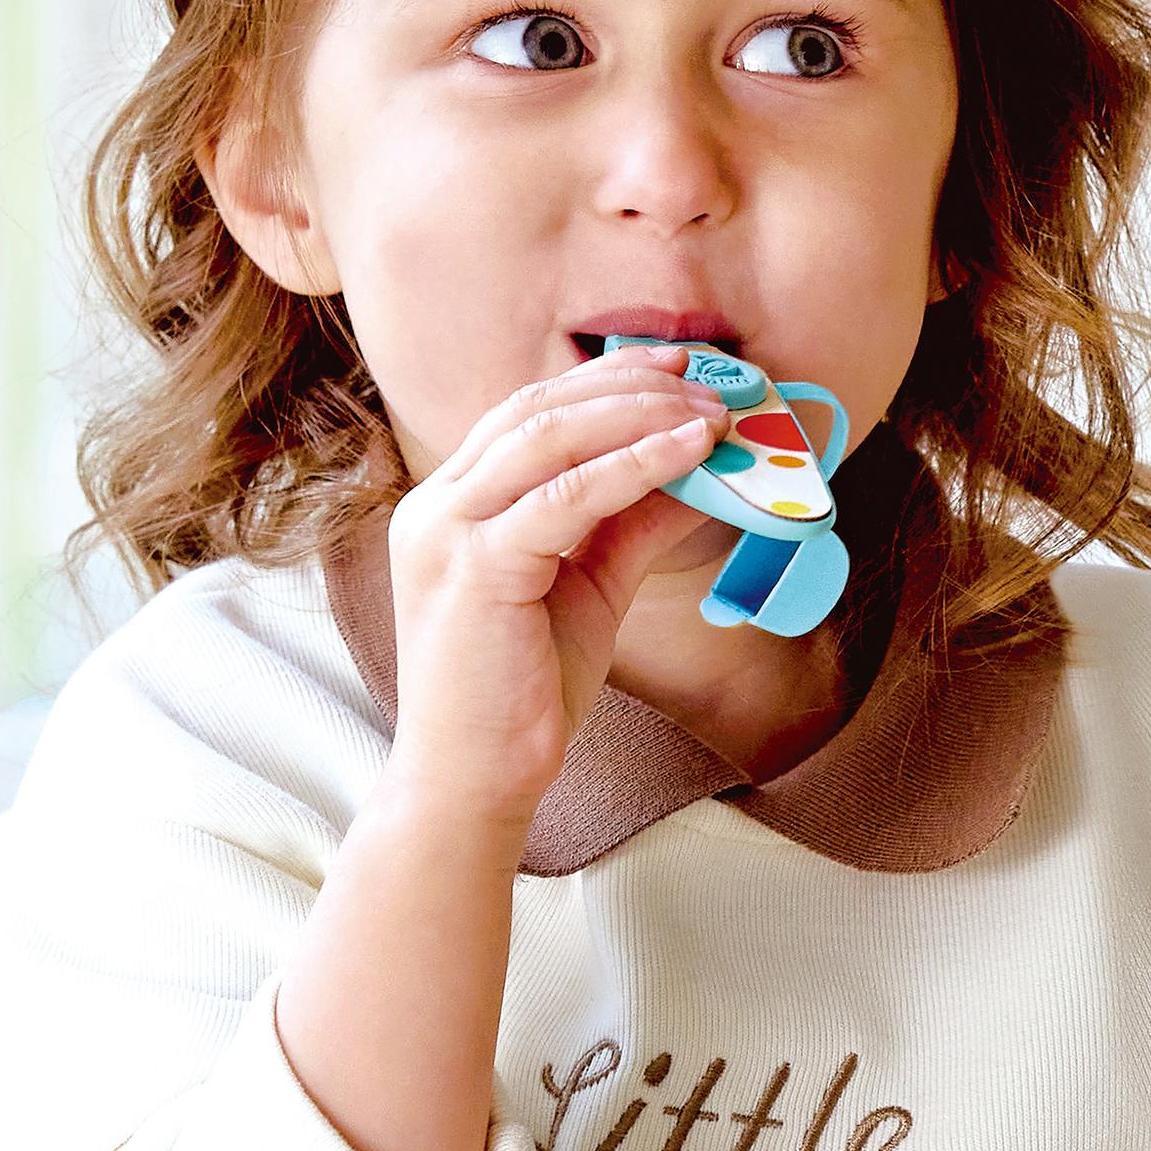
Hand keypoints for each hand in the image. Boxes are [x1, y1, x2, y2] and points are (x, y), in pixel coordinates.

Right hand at [381, 343, 732, 820]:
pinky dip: (634, 465)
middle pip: (537, 409)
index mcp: (452, 502)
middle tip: (708, 380)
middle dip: (630, 386)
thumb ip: (632, 521)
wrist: (476, 781)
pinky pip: (565, 495)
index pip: (529, 412)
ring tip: (713, 414)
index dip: (607, 380)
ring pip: (549, 437)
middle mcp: (437, 504)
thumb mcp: (589, 585)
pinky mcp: (473, 568)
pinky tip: (690, 454)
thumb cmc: (524, 691)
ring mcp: (446, 531)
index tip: (678, 368)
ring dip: (641, 415)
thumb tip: (703, 468)